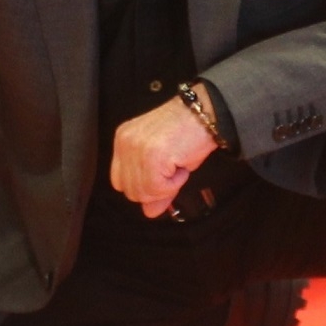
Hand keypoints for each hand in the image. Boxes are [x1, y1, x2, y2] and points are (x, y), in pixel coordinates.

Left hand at [108, 93, 219, 217]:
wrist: (205, 113)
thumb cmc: (188, 130)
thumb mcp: (165, 161)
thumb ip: (153, 187)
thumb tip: (149, 212)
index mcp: (123, 140)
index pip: (119, 181)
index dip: (142, 185)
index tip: (161, 176)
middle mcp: (125, 143)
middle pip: (130, 190)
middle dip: (154, 188)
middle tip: (173, 169)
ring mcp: (136, 149)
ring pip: (143, 192)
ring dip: (166, 185)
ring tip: (177, 164)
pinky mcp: (151, 156)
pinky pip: (158, 188)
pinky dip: (175, 183)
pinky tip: (181, 164)